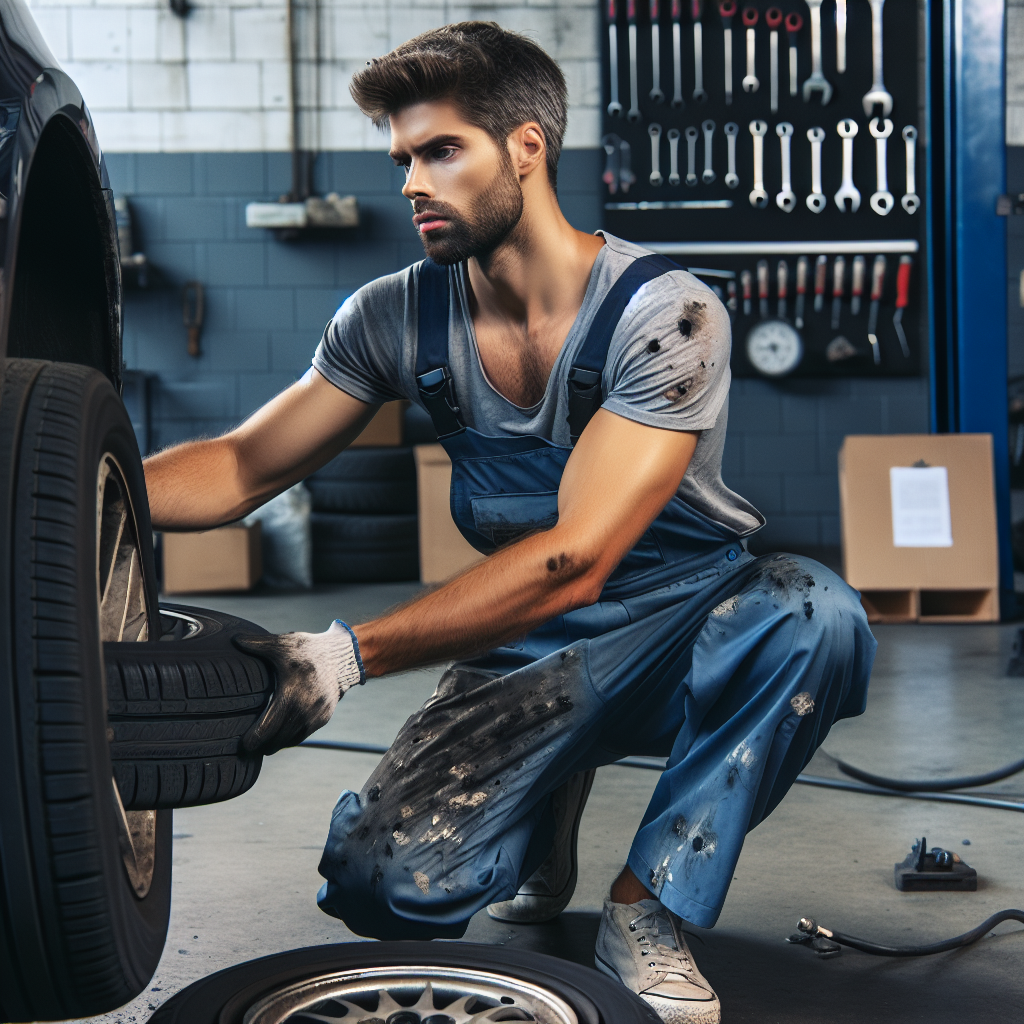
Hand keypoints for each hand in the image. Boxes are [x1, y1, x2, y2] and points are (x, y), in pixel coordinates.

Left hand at [234, 620, 364, 754]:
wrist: (343, 658)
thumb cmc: (310, 651)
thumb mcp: (283, 645)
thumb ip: (257, 644)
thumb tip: (234, 640)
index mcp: (290, 697)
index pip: (266, 730)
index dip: (252, 741)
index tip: (242, 745)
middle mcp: (303, 712)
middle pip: (276, 741)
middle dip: (262, 746)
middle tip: (249, 747)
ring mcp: (315, 718)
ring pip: (290, 740)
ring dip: (276, 743)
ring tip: (264, 742)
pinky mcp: (323, 718)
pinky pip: (302, 735)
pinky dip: (290, 737)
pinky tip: (282, 733)